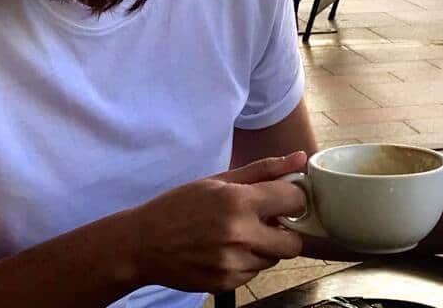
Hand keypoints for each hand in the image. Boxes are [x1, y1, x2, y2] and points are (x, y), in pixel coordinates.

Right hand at [122, 153, 308, 292]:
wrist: (141, 244)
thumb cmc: (179, 207)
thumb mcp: (219, 180)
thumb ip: (264, 170)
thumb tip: (300, 159)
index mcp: (239, 202)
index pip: (295, 201)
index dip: (293, 200)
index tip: (284, 200)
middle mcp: (239, 235)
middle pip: (294, 243)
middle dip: (286, 232)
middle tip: (267, 223)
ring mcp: (232, 263)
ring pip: (273, 259)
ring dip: (265, 248)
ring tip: (239, 235)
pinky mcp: (226, 283)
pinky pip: (254, 273)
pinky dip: (247, 262)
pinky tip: (226, 250)